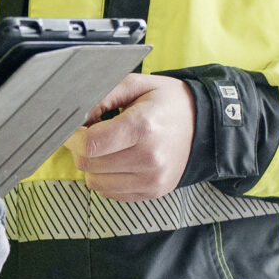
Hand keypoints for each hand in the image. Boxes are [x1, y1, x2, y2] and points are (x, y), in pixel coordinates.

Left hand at [65, 73, 192, 201]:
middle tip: (90, 135)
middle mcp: (149, 158)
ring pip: (95, 182)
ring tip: (106, 148)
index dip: (73, 136)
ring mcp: (152, 179)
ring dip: (92, 166)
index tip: (75, 128)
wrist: (205, 125)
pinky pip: (110, 193)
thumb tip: (76, 116)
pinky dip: (106, 178)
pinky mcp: (152, 192)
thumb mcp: (136, 85)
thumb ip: (102, 96)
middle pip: (89, 164)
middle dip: (81, 149)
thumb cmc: (169, 103)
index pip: (91, 144)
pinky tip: (117, 161)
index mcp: (143, 127)